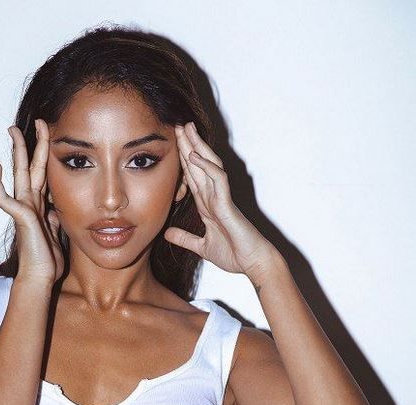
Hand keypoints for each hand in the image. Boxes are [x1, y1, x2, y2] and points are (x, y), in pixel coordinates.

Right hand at [0, 119, 64, 283]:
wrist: (41, 277)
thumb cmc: (47, 261)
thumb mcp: (56, 234)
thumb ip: (53, 219)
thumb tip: (55, 212)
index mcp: (40, 206)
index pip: (43, 174)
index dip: (45, 155)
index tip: (49, 136)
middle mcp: (30, 203)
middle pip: (31, 166)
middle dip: (32, 143)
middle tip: (35, 122)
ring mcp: (23, 208)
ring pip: (19, 173)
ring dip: (16, 152)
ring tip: (13, 131)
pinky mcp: (19, 217)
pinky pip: (4, 198)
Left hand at [164, 122, 278, 281]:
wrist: (253, 263)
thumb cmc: (234, 255)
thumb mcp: (202, 247)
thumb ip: (185, 239)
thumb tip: (167, 234)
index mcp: (208, 206)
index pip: (193, 177)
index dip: (184, 161)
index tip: (174, 144)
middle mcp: (215, 197)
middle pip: (199, 166)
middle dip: (189, 145)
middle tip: (178, 125)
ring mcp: (222, 198)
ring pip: (209, 166)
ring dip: (197, 147)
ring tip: (186, 129)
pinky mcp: (228, 204)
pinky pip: (217, 180)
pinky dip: (206, 166)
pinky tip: (194, 155)